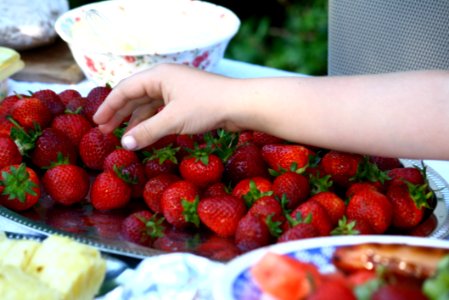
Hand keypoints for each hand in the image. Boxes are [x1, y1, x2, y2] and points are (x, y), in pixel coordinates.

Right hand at [93, 64, 241, 149]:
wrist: (240, 104)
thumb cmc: (206, 106)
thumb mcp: (173, 120)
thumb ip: (147, 132)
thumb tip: (125, 145)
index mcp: (158, 76)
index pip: (125, 89)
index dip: (109, 106)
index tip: (96, 122)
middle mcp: (165, 80)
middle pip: (136, 97)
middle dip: (121, 114)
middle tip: (105, 132)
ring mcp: (176, 91)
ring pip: (149, 105)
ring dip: (136, 121)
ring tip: (124, 138)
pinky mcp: (186, 102)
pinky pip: (162, 112)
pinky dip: (153, 123)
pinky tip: (146, 135)